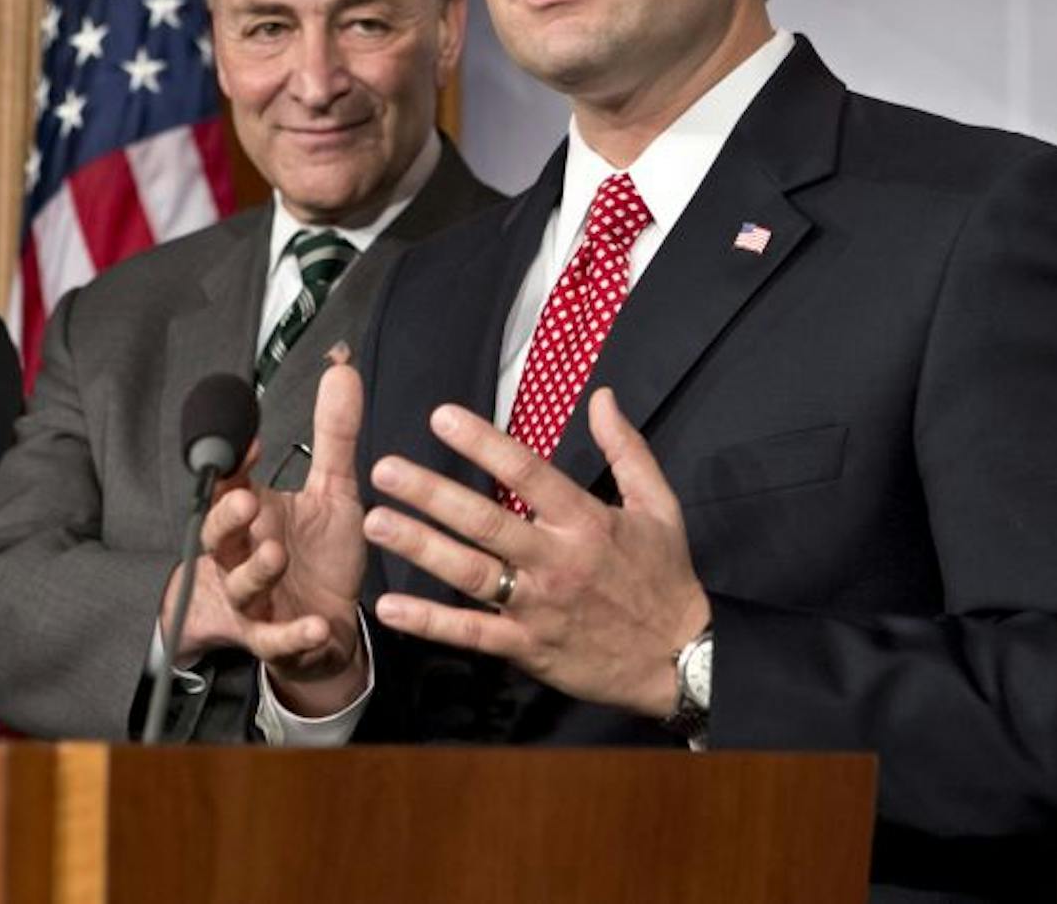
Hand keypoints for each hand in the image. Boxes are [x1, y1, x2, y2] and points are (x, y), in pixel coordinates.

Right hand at [173, 359, 368, 715]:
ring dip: (256, 570)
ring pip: (243, 585)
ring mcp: (257, 600)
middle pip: (219, 535)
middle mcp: (245, 555)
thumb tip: (342, 370)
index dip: (233, 461)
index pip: (230, 483)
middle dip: (227, 517)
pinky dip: (294, 635)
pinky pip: (278, 640)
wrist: (325, 629)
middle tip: (245, 498)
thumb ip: (334, 435)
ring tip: (275, 553)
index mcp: (254, 517)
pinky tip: (315, 625)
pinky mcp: (278, 640)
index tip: (249, 437)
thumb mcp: (331, 491)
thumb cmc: (318, 557)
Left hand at [363, 387, 709, 718]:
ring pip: (470, 573)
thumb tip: (602, 396)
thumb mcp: (660, 505)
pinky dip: (430, 622)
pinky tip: (391, 605)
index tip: (442, 417)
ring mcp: (539, 607)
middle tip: (385, 468)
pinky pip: (472, 633)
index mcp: (586, 521)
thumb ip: (626, 448)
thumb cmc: (665, 577)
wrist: (680, 659)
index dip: (483, 443)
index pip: (527, 472)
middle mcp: (557, 560)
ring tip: (376, 522)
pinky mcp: (528, 647)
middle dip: (432, 493)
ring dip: (420, 548)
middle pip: (485, 521)